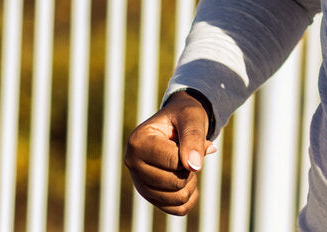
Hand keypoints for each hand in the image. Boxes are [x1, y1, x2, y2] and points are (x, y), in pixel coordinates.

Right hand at [124, 91, 216, 214]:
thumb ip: (193, 137)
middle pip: (174, 182)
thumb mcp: (191, 117)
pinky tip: (189, 179)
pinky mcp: (150, 195)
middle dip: (191, 169)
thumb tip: (194, 166)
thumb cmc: (184, 116)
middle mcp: (132, 165)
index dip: (191, 152)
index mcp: (137, 142)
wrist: (177, 122)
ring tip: (187, 163)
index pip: (173, 161)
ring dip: (191, 182)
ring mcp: (139, 182)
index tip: (189, 138)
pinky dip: (190, 197)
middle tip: (189, 152)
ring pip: (176, 198)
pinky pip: (177, 209)